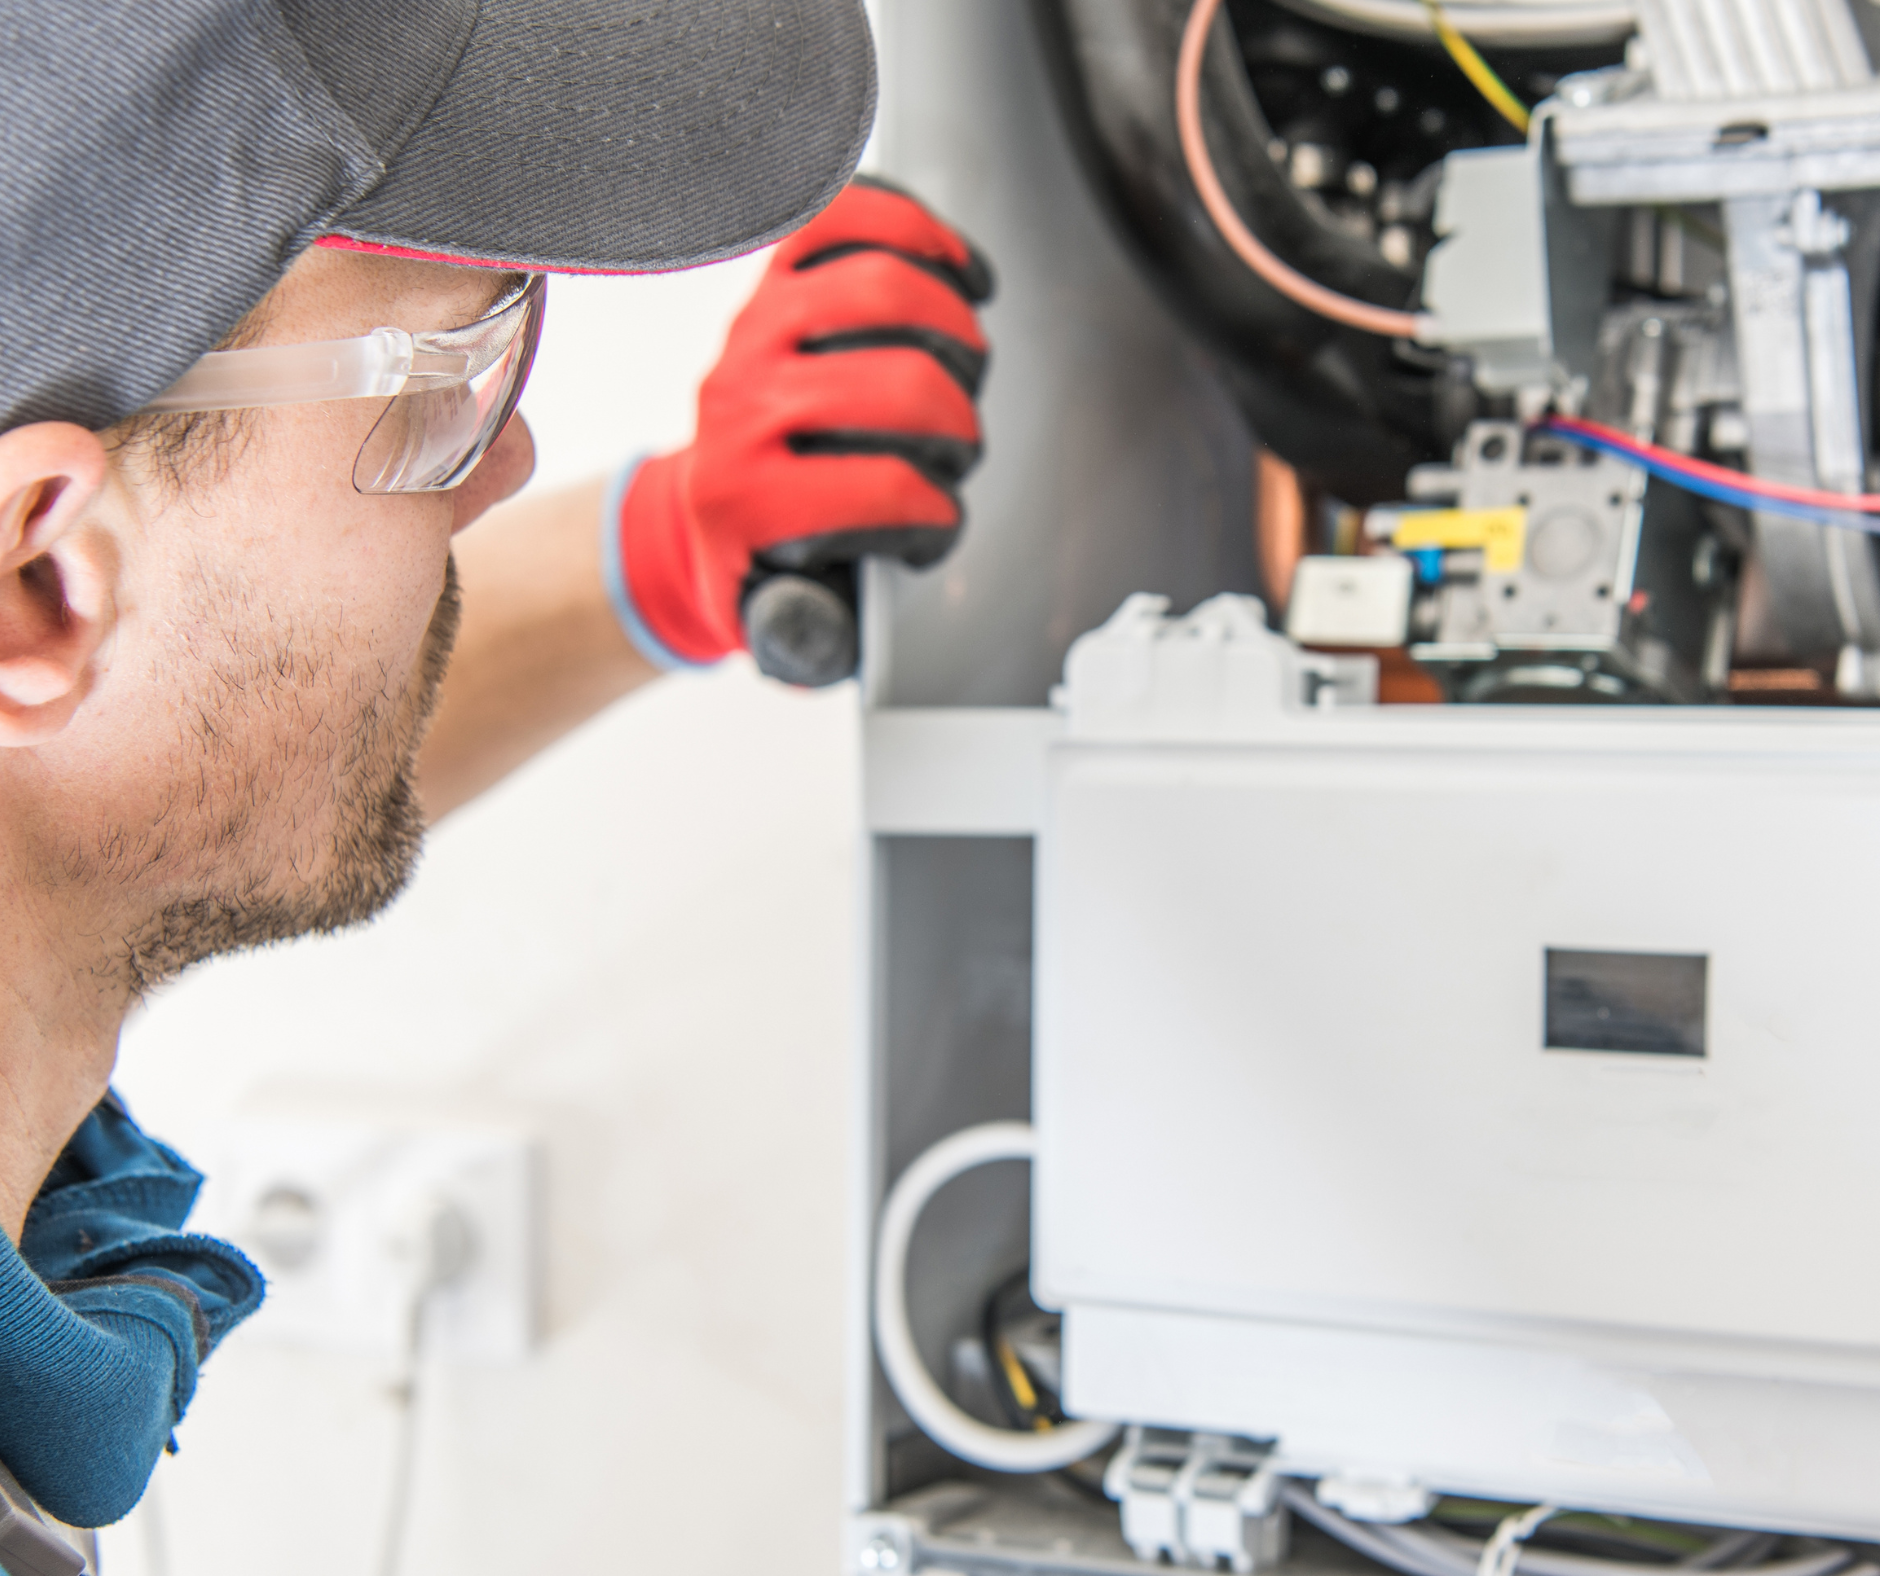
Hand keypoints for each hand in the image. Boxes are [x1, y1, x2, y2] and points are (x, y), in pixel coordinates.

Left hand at [608, 178, 993, 676]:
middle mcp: (740, 403)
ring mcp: (754, 330)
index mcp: (742, 498)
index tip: (935, 525)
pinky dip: (917, 231)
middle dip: (956, 426)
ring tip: (962, 369)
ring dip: (954, 333)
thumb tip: (838, 626)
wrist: (693, 514)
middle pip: (900, 384)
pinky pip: (849, 217)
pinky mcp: (771, 279)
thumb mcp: (777, 624)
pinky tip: (954, 271)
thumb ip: (815, 635)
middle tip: (955, 450)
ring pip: (885, 290)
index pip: (880, 489)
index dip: (934, 514)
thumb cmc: (754, 562)